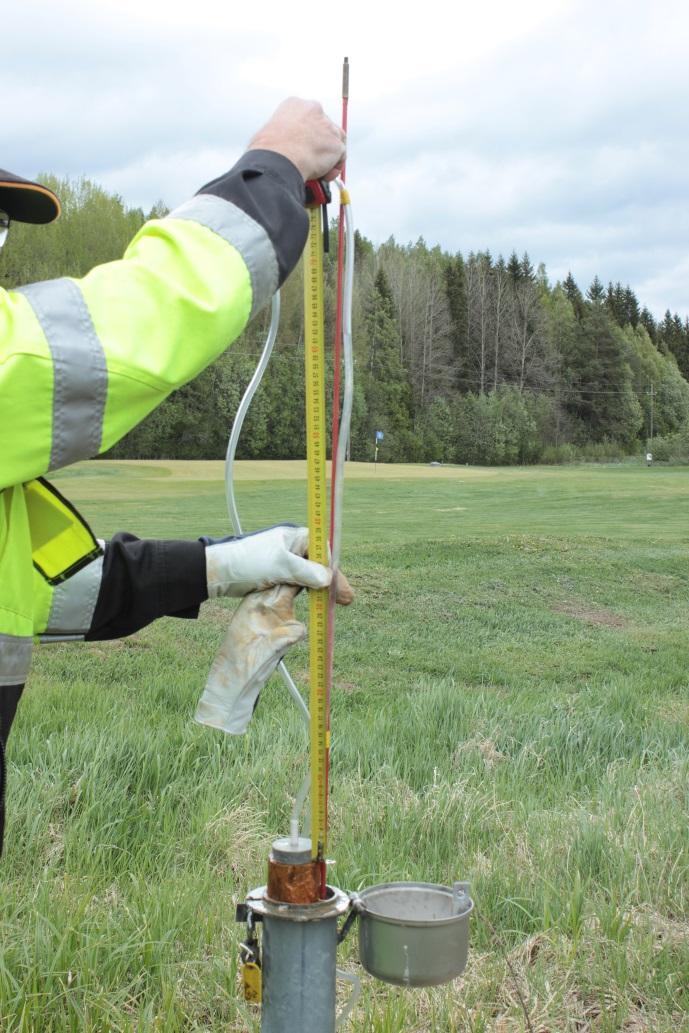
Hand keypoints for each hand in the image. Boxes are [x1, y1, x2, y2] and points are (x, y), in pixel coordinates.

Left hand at [205, 525, 352, 599]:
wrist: (219, 572)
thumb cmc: (248, 562)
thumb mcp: (279, 565)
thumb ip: (305, 571)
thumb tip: (328, 578)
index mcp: (295, 537)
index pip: (323, 551)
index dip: (334, 570)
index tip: (342, 588)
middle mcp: (293, 547)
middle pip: (320, 564)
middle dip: (334, 582)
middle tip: (346, 600)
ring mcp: (286, 560)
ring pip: (311, 575)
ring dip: (324, 589)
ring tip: (337, 604)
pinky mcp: (278, 574)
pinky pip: (300, 582)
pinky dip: (310, 592)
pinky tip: (318, 602)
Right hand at [247, 98, 345, 182]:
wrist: (278, 159)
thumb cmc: (268, 151)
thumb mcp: (272, 134)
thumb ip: (285, 136)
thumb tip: (286, 149)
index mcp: (295, 105)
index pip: (310, 118)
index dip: (309, 134)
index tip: (305, 146)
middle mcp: (314, 110)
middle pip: (325, 127)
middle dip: (322, 144)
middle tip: (314, 160)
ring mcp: (327, 126)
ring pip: (335, 141)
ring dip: (330, 157)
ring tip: (319, 171)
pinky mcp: (335, 143)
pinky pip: (340, 157)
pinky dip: (334, 168)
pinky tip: (322, 176)